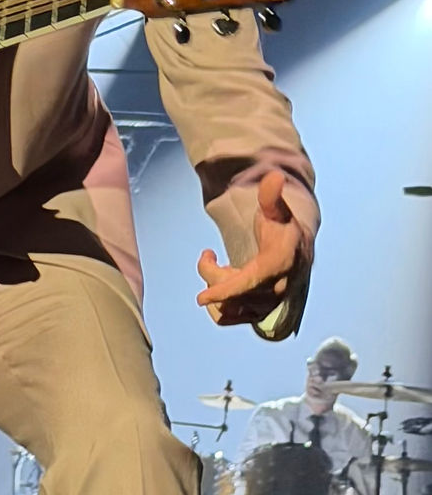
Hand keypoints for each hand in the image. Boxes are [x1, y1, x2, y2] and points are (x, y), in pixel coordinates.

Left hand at [196, 169, 310, 325]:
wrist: (294, 248)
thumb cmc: (280, 227)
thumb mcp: (277, 209)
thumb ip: (271, 196)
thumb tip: (274, 176)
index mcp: (280, 264)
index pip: (250, 283)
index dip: (225, 290)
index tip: (200, 298)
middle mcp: (277, 290)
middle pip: (233, 293)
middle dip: (213, 273)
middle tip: (209, 254)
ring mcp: (268, 305)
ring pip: (229, 307)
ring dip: (217, 287)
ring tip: (221, 268)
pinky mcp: (259, 313)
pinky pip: (229, 318)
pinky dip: (218, 303)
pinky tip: (221, 283)